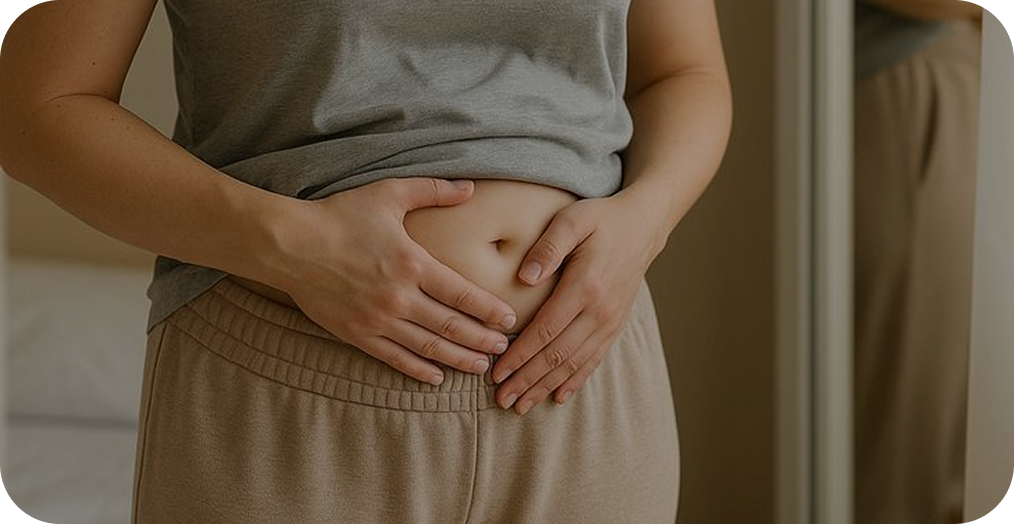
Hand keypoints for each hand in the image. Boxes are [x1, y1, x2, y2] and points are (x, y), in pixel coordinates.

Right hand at [272, 178, 517, 385]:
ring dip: (458, 359)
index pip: (463, 294)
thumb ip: (434, 190)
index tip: (509, 319)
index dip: (490, 310)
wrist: (289, 244)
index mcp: (413, 263)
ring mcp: (378, 319)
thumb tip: (470, 187)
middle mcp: (400, 297)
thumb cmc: (340, 215)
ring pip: (428, 347)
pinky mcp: (357, 334)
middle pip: (452, 326)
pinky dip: (418, 370)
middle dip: (482, 340)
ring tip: (480, 366)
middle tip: (503, 349)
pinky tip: (436, 378)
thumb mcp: (389, 193)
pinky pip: (394, 358)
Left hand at [491, 191, 668, 413]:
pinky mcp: (616, 324)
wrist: (643, 224)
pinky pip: (594, 359)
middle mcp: (601, 310)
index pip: (546, 330)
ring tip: (522, 406)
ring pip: (575, 363)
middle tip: (502, 401)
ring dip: (546, 386)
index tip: (497, 373)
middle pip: (558, 355)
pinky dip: (576, 380)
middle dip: (528, 380)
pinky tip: (559, 396)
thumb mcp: (572, 220)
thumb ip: (548, 246)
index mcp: (585, 286)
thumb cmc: (601, 218)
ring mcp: (611, 320)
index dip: (520, 355)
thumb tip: (525, 277)